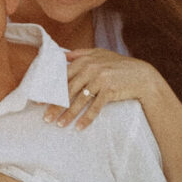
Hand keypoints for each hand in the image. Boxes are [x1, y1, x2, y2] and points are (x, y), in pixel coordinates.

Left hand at [43, 48, 161, 129]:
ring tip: (60, 125)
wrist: (142, 76)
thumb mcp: (100, 54)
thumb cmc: (119, 66)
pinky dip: (86, 119)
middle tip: (46, 118)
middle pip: (68, 90)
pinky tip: (79, 128)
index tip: (40, 102)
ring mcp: (100, 79)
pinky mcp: (110, 90)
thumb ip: (81, 53)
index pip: (62, 76)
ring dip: (68, 114)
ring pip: (79, 100)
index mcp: (85, 60)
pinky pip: (95, 107)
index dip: (50, 90)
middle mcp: (91, 68)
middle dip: (56, 105)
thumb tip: (63, 55)